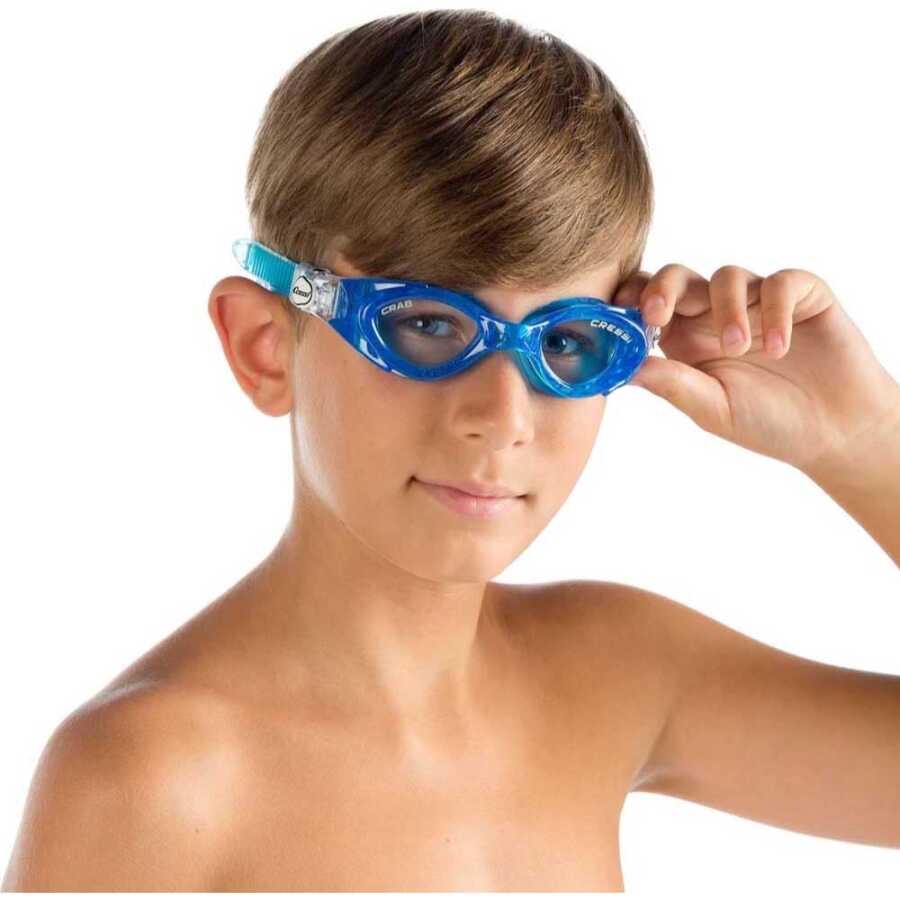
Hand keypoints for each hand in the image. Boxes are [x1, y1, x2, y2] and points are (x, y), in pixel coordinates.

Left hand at [613, 264, 899, 475]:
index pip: (649, 302)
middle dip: (663, 289)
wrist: (834, 433)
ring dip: (726, 311)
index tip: (621, 314)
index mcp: (685, 340)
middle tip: (657, 315)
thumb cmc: (767, 423)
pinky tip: (779, 348)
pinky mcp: (801, 295)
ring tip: (737, 349)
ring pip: (727, 276)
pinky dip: (776, 311)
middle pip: (679, 277)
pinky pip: (781, 282)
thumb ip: (672, 384)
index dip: (632, 300)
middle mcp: (714, 315)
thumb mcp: (711, 408)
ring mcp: (758, 302)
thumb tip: (624, 368)